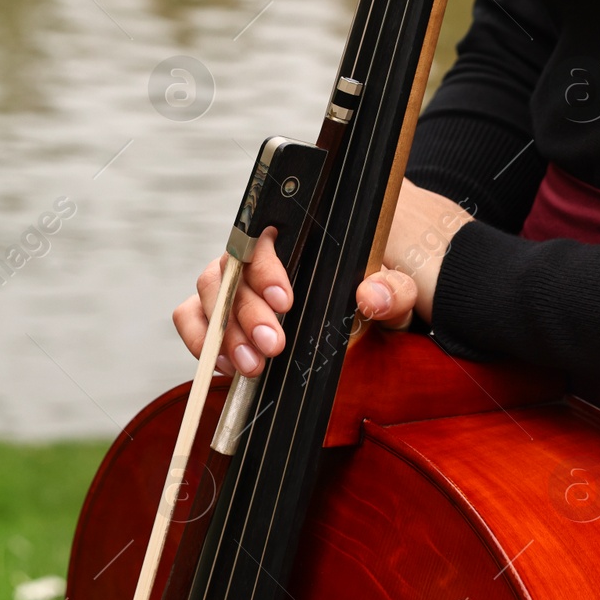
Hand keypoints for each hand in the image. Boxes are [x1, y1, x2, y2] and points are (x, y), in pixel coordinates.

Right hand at [174, 181, 474, 369]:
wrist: (391, 289)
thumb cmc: (389, 275)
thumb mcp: (405, 280)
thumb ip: (393, 287)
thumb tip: (371, 296)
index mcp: (298, 233)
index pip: (262, 235)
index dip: (265, 267)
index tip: (284, 301)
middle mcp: (259, 254)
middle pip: (229, 270)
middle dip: (245, 312)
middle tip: (271, 345)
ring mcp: (238, 283)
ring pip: (208, 294)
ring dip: (224, 333)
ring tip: (253, 365)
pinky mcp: (224, 313)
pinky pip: (194, 318)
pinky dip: (203, 342)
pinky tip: (229, 366)